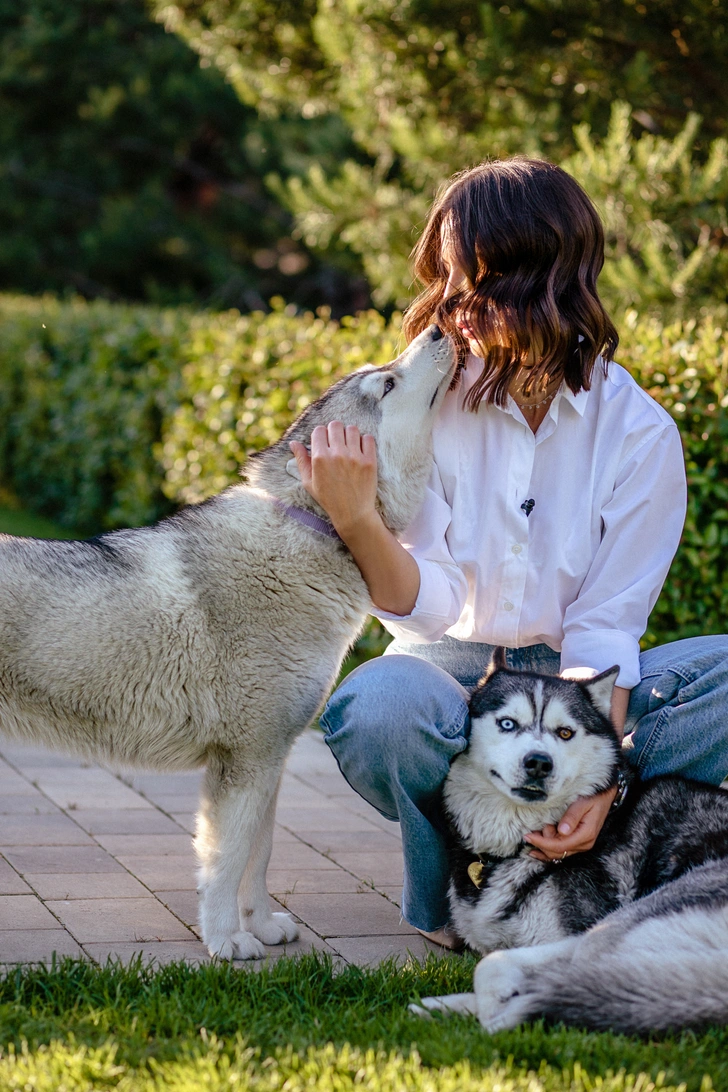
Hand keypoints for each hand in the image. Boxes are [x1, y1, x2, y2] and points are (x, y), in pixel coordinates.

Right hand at [289, 421, 377, 536]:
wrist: (353, 513)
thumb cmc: (328, 499)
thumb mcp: (309, 482)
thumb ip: (301, 460)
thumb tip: (293, 443)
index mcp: (320, 458)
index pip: (319, 430)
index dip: (320, 435)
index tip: (324, 442)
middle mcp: (337, 454)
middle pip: (335, 425)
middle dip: (334, 431)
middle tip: (336, 442)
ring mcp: (355, 457)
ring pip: (352, 429)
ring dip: (349, 435)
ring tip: (348, 446)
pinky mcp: (369, 461)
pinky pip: (368, 438)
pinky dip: (364, 441)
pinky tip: (360, 450)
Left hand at [523, 784, 616, 861]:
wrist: (605, 795)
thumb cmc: (594, 796)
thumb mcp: (583, 803)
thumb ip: (572, 816)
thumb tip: (562, 831)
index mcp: (586, 835)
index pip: (559, 845)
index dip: (542, 843)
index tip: (528, 836)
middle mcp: (584, 843)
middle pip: (557, 852)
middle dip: (541, 844)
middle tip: (531, 830)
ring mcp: (581, 844)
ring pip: (558, 853)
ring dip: (544, 846)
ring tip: (536, 831)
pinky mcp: (578, 842)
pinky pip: (561, 850)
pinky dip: (548, 850)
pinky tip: (535, 851)